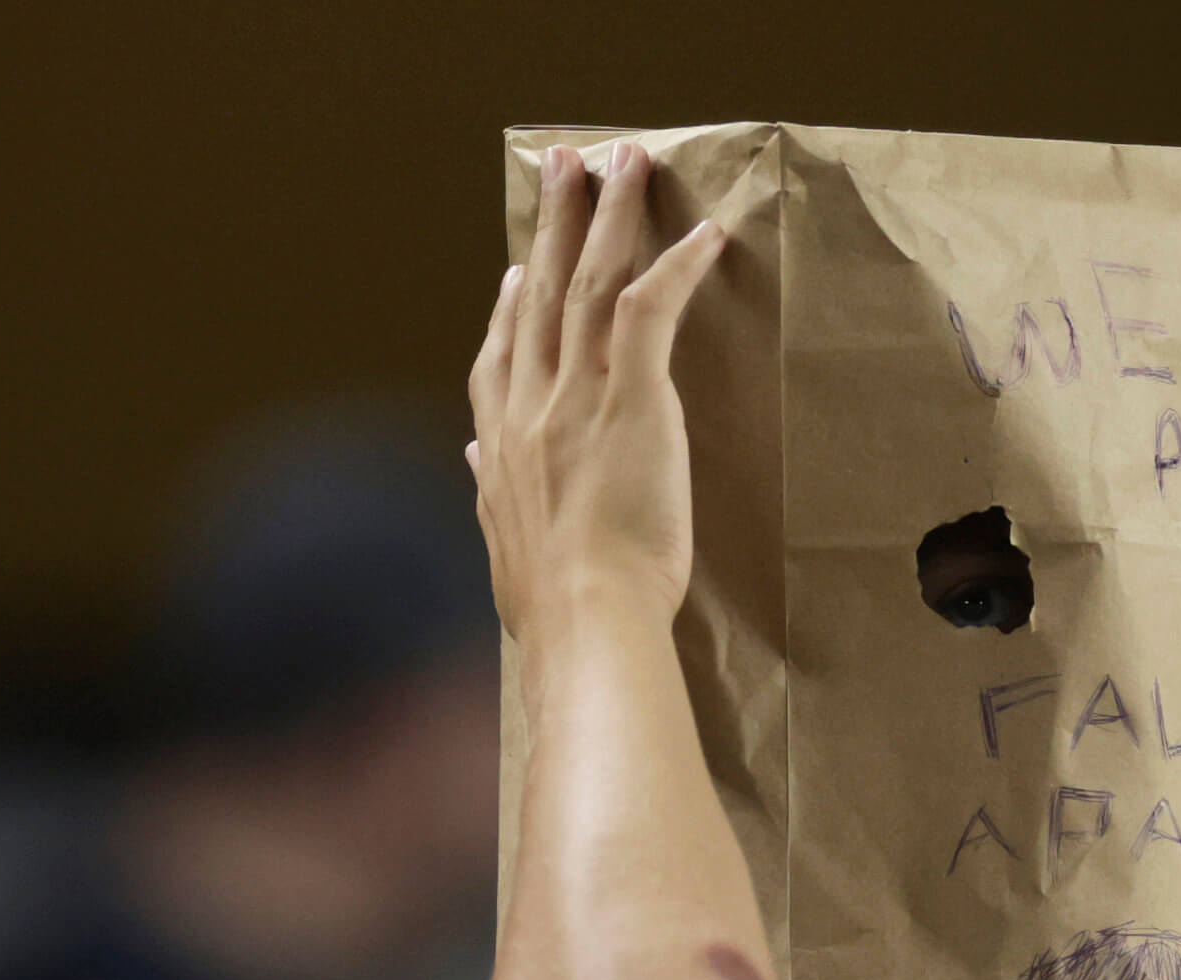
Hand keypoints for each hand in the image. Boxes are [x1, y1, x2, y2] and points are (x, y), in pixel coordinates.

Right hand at [467, 141, 728, 638]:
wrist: (584, 618)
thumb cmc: (554, 604)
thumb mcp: (505, 546)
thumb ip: (493, 494)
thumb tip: (477, 463)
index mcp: (502, 443)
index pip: (501, 355)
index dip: (510, 306)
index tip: (518, 268)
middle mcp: (530, 403)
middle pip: (542, 292)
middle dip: (554, 222)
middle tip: (563, 165)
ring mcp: (577, 393)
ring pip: (590, 281)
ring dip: (609, 214)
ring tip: (623, 161)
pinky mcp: (630, 397)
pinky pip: (650, 309)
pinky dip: (676, 266)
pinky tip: (702, 234)